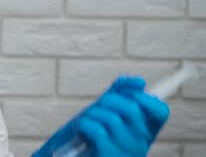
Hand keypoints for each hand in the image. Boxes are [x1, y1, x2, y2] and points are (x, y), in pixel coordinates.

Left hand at [32, 76, 169, 156]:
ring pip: (111, 118)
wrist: (71, 154)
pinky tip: (82, 133)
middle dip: (109, 101)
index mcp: (144, 132)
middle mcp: (139, 144)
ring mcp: (125, 152)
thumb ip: (121, 94)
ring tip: (88, 123)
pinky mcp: (108, 156)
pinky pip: (96, 130)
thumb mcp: (107, 111)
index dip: (145, 99)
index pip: (160, 112)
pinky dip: (84, 126)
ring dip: (92, 115)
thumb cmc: (90, 134)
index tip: (130, 97)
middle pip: (131, 109)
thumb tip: (139, 81)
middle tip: (98, 109)